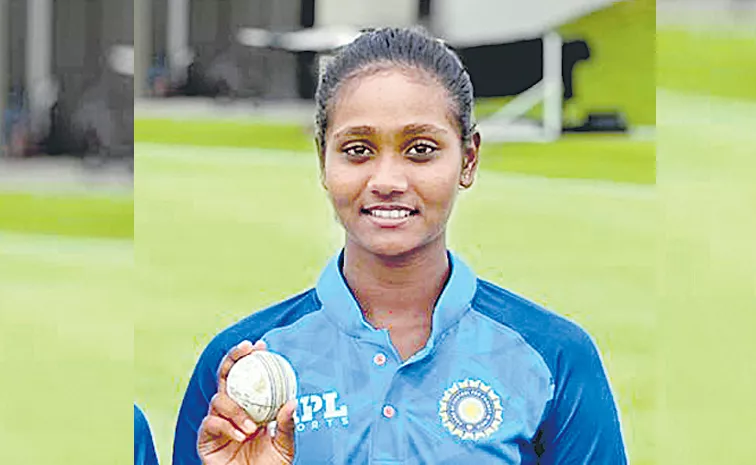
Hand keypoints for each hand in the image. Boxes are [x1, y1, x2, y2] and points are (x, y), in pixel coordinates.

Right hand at [198, 340, 296, 464]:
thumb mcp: (284, 445)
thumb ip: (287, 425)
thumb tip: (293, 402)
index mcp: (251, 405)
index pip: (248, 375)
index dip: (250, 357)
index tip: (261, 345)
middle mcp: (232, 409)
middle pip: (226, 376)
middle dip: (233, 358)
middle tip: (246, 350)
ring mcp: (218, 421)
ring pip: (218, 399)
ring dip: (236, 409)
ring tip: (252, 427)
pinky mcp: (206, 438)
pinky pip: (212, 423)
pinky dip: (227, 426)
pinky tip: (241, 435)